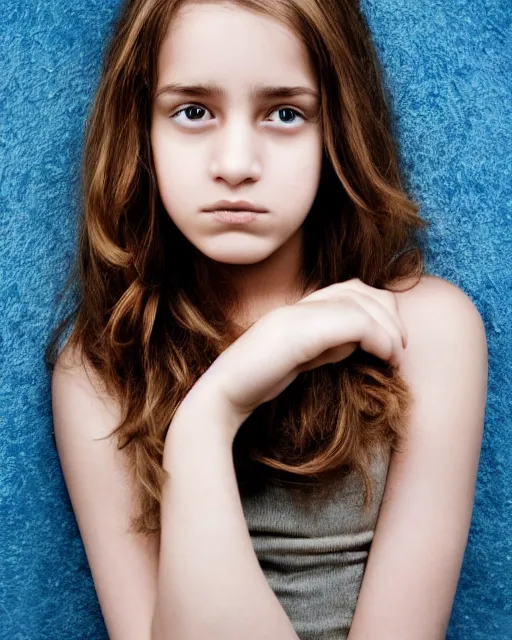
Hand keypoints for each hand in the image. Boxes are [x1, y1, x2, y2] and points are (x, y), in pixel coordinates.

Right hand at [198, 278, 407, 435]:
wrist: (225, 393)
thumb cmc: (262, 380)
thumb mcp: (304, 357)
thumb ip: (330, 344)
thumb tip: (361, 340)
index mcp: (301, 307)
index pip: (352, 288)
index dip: (380, 309)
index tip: (391, 343)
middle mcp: (301, 303)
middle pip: (362, 290)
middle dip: (390, 316)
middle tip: (397, 349)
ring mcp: (299, 314)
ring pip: (362, 304)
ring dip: (388, 329)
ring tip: (394, 356)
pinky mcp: (300, 331)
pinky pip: (356, 323)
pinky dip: (379, 339)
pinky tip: (384, 358)